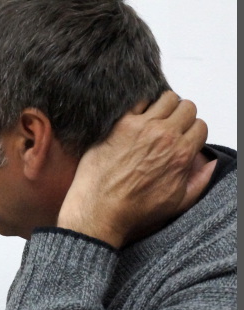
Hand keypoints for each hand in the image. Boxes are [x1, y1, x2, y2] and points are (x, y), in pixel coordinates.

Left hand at [57, 91, 215, 247]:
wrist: (100, 211)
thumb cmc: (135, 210)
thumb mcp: (178, 202)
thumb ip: (198, 180)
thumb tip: (209, 163)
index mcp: (181, 153)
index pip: (200, 126)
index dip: (191, 132)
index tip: (181, 136)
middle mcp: (165, 136)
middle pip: (186, 107)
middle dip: (180, 116)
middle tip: (167, 126)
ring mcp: (141, 127)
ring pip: (165, 98)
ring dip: (162, 106)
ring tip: (152, 119)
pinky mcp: (119, 124)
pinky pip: (137, 101)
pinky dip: (139, 106)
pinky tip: (133, 119)